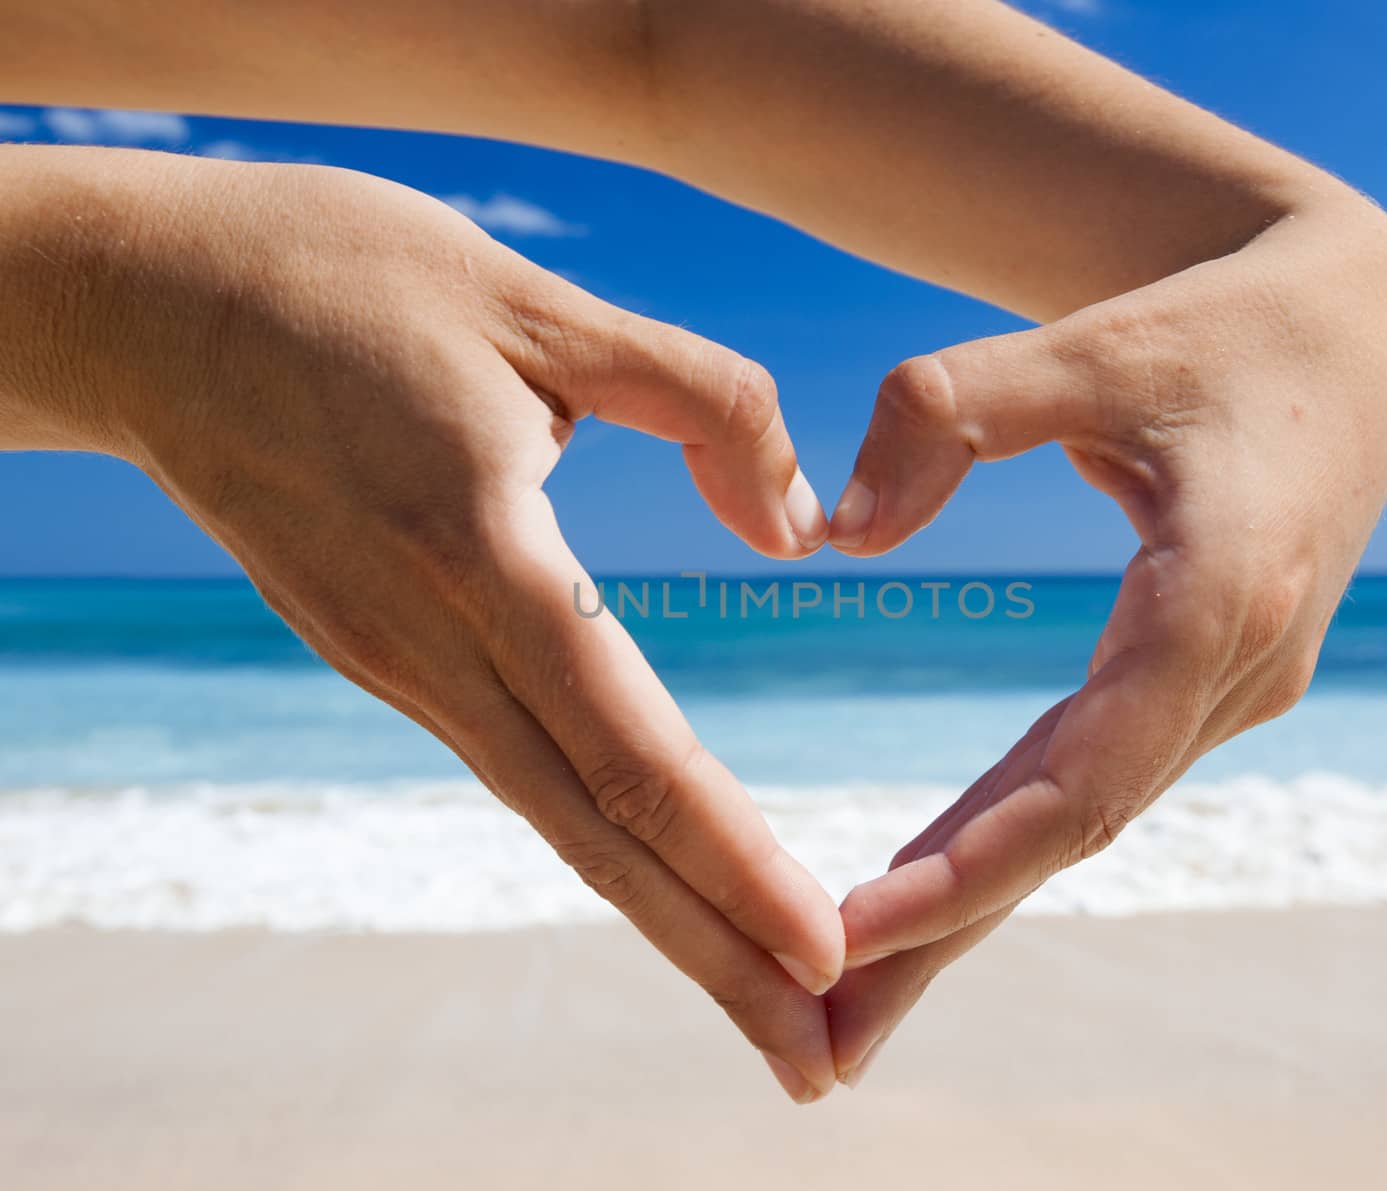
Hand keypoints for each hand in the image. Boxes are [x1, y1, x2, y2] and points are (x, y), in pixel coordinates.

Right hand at [9, 147, 841, 1101]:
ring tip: (756, 991)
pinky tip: (652, 867)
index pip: (630, 748)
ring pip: (551, 816)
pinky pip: (510, 764)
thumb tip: (797, 525)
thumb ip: (698, 397)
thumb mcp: (533, 297)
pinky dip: (598, 838)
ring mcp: (393, 660)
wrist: (140, 298)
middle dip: (711, 955)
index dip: (731, 858)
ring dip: (661, 916)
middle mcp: (428, 642)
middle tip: (816, 1061)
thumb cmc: (336, 269)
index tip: (823, 949)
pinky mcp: (379, 649)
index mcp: (477, 552)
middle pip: (593, 834)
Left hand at [823, 198, 1386, 1083]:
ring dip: (969, 913)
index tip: (853, 932)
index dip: (975, 860)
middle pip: (1073, 838)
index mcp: (1221, 597)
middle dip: (946, 942)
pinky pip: (1090, 782)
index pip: (1092, 772)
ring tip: (849, 1007)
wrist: (1347, 332)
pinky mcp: (1203, 682)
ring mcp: (1228, 687)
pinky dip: (1004, 844)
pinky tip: (926, 893)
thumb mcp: (1088, 343)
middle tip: (820, 1051)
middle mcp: (1236, 671)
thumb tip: (836, 535)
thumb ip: (951, 411)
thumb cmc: (1214, 324)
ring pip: (1079, 823)